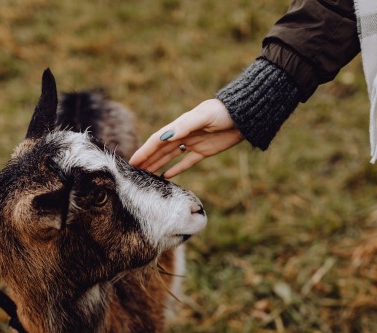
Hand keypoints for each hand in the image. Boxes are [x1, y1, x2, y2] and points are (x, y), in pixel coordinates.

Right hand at [129, 99, 243, 177]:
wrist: (244, 116)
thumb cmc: (223, 112)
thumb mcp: (204, 116)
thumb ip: (184, 126)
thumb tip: (164, 137)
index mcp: (180, 126)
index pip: (158, 141)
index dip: (144, 151)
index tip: (132, 162)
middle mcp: (183, 135)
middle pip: (161, 150)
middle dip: (147, 160)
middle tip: (133, 173)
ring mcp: (193, 143)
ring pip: (171, 157)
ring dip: (158, 165)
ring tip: (145, 175)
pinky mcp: (204, 151)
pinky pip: (187, 162)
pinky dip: (177, 169)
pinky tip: (167, 177)